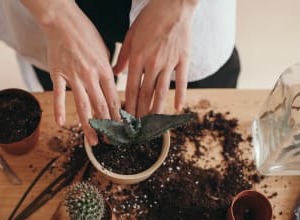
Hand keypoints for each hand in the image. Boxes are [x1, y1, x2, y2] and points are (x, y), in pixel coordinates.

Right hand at [22, 0, 120, 145]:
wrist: (63, 22)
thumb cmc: (85, 34)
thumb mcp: (104, 51)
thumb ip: (107, 70)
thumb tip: (112, 84)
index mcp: (104, 70)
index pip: (113, 98)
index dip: (118, 116)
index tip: (121, 129)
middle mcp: (91, 76)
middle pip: (101, 106)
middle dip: (107, 126)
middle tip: (110, 141)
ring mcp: (74, 77)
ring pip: (83, 106)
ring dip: (89, 125)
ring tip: (93, 140)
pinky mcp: (58, 75)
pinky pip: (59, 95)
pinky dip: (60, 109)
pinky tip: (61, 123)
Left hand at [113, 0, 196, 116]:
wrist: (173, 4)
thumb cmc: (150, 18)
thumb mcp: (131, 35)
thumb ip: (123, 56)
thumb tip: (115, 72)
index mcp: (138, 57)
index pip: (131, 88)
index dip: (128, 106)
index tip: (125, 118)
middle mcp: (153, 63)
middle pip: (145, 94)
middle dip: (140, 113)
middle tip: (137, 128)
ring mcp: (169, 62)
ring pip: (162, 91)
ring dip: (156, 109)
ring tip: (153, 123)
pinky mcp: (184, 59)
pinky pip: (182, 81)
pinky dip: (181, 96)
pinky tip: (178, 109)